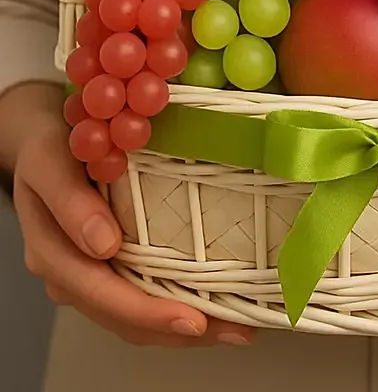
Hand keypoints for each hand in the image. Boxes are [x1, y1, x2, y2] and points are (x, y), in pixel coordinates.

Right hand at [3, 83, 255, 347]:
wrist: (48, 138)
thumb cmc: (52, 144)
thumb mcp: (51, 159)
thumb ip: (69, 199)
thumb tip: (104, 244)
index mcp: (53, 250)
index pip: (101, 293)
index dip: (148, 311)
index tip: (193, 319)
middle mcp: (70, 273)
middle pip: (124, 316)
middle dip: (179, 329)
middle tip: (235, 331)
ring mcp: (90, 275)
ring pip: (135, 317)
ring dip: (185, 328)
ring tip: (237, 328)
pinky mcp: (111, 267)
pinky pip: (143, 295)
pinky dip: (177, 306)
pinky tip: (217, 309)